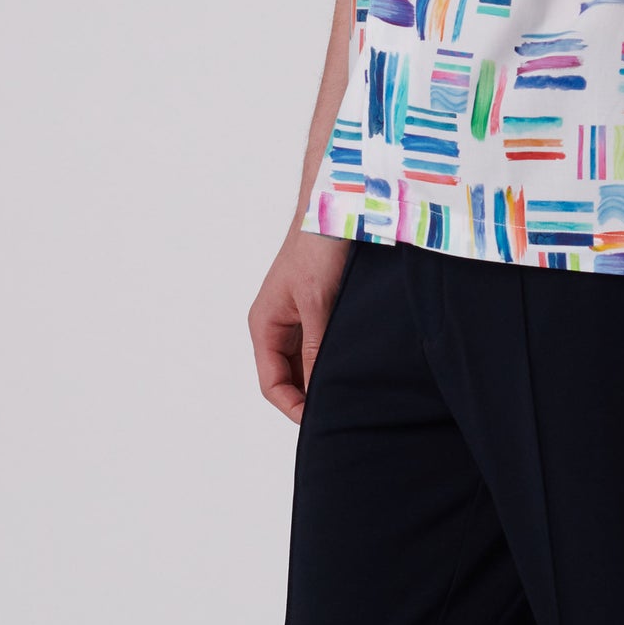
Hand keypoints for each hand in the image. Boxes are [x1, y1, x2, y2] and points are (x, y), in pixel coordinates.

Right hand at [248, 227, 351, 424]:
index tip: (322, 421)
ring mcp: (299, 315)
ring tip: (352, 391)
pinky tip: (357, 363)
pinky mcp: (321, 305)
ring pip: (309, 361)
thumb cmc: (318, 244)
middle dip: (311, 395)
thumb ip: (316, 347)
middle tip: (343, 410)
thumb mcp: (317, 302)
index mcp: (265, 324)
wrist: (338, 203)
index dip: (294, 407)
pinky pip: (323, 343)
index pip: (272, 383)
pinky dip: (336, 356)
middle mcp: (278, 324)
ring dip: (325, 375)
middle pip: (289, 377)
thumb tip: (319, 391)